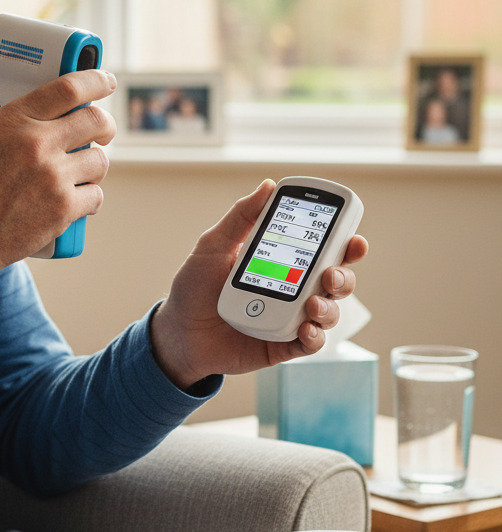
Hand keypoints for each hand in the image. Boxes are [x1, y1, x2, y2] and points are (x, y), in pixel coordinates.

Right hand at [0, 70, 117, 278]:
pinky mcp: (63, 209)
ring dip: (93, 165)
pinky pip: (96, 195)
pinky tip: (74, 200)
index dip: (95, 80)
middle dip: (104, 125)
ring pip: (99, 160)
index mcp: (14, 120)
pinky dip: (89, 197)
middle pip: (95, 121)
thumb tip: (5, 90)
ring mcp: (53, 177)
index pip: (69, 88)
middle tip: (102, 131)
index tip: (105, 81)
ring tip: (79, 172)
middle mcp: (37, 144)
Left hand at [149, 179, 368, 390]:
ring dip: (329, 307)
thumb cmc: (194, 287)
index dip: (343, 243)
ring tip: (312, 304)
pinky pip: (310, 343)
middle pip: (335, 280)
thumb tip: (267, 186)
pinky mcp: (282, 345)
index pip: (320, 249)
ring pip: (328, 312)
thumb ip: (241, 217)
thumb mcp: (213, 245)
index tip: (353, 237)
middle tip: (330, 274)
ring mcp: (289, 318)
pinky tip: (306, 329)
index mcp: (281, 261)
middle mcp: (291, 289)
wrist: (178, 332)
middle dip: (343, 275)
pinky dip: (315, 337)